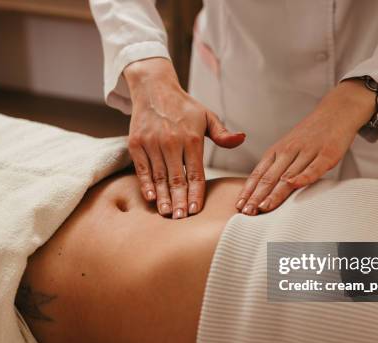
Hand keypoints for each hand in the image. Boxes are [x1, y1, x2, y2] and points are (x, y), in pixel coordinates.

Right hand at [124, 58, 244, 218]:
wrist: (154, 89)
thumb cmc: (184, 107)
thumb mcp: (207, 116)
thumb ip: (222, 133)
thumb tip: (241, 139)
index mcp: (192, 138)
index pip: (196, 173)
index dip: (196, 193)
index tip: (196, 210)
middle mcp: (171, 141)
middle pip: (176, 178)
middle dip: (180, 201)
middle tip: (182, 219)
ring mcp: (152, 143)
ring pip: (159, 176)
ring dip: (163, 197)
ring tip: (167, 214)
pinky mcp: (136, 143)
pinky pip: (142, 168)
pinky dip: (146, 184)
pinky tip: (151, 198)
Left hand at [235, 79, 376, 215]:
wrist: (337, 111)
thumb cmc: (311, 135)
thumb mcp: (289, 147)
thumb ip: (277, 167)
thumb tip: (262, 192)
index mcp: (277, 151)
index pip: (258, 173)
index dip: (248, 191)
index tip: (239, 206)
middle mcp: (289, 151)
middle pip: (269, 177)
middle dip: (256, 196)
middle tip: (246, 212)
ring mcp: (308, 151)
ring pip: (288, 175)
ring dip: (275, 192)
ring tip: (264, 207)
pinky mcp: (327, 153)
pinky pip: (314, 167)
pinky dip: (304, 177)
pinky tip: (295, 186)